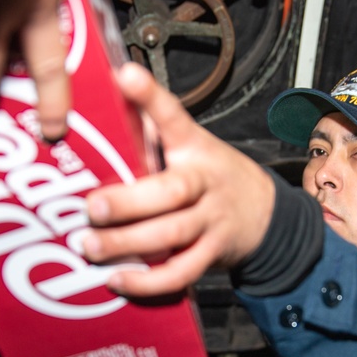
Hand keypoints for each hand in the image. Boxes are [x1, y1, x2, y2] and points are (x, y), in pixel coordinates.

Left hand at [82, 63, 275, 297]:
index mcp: (196, 149)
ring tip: (90, 247)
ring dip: (128, 244)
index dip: (150, 97)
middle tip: (92, 207)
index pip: (174, 117)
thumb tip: (101, 109)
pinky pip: (181, 272)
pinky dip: (148, 281)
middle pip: (171, 191)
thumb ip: (153, 135)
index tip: (126, 75)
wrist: (266, 215)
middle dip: (129, 202)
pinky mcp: (212, 254)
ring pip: (173, 234)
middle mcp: (205, 182)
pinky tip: (116, 279)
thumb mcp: (193, 148)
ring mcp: (211, 221)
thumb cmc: (212, 177)